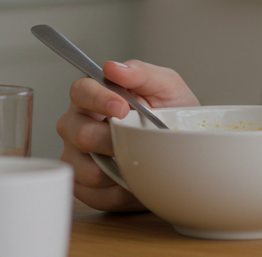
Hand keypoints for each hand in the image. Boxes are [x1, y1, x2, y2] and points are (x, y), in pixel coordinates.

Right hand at [56, 60, 198, 210]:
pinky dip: (116, 192)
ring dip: (116, 168)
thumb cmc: (171, 115)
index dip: (98, 99)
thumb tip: (113, 67)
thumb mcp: (166, 87)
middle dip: (111, 139)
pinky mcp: (83, 186)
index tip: (122, 108)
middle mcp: (78, 124)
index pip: (80, 91)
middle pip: (77, 132)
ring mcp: (77, 156)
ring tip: (137, 161)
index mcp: (94, 96)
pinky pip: (91, 194)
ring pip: (82, 167)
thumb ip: (141, 72)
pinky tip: (131, 182)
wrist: (184, 153)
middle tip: (135, 140)